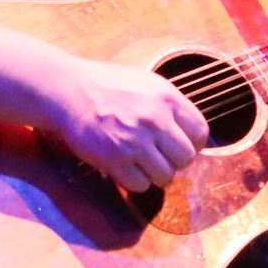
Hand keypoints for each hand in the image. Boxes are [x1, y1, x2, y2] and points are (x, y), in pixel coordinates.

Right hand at [41, 59, 209, 193]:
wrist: (66, 91)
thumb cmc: (103, 85)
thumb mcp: (144, 83)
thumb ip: (168, 105)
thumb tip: (186, 131)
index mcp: (166, 97)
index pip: (201, 132)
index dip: (191, 143)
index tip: (177, 145)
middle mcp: (155, 119)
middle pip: (186, 158)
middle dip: (173, 161)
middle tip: (157, 156)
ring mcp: (135, 141)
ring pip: (166, 176)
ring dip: (154, 174)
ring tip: (138, 162)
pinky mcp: (115, 159)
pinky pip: (140, 185)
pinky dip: (133, 181)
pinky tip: (123, 166)